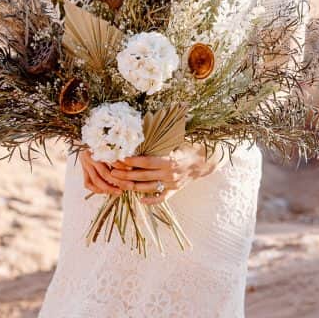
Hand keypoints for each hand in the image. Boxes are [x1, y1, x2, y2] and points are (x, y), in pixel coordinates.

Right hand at [77, 146, 126, 196]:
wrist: (84, 139)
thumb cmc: (101, 141)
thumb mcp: (108, 142)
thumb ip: (117, 152)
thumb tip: (129, 166)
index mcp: (96, 148)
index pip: (110, 159)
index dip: (121, 166)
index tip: (131, 169)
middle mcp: (90, 156)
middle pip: (104, 172)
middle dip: (118, 181)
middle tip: (130, 186)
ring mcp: (85, 164)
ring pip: (96, 180)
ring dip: (109, 188)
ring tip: (119, 192)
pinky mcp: (83, 170)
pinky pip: (88, 183)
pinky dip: (97, 189)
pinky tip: (106, 192)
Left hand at [106, 141, 225, 203]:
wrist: (206, 160)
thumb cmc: (189, 146)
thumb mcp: (178, 138)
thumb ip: (164, 134)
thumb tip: (152, 117)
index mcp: (170, 160)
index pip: (146, 162)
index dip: (132, 161)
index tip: (120, 159)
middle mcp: (170, 174)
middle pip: (143, 176)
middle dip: (126, 175)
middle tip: (112, 172)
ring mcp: (172, 184)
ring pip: (148, 188)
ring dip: (132, 187)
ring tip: (119, 183)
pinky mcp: (174, 191)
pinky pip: (161, 198)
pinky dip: (150, 200)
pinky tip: (139, 200)